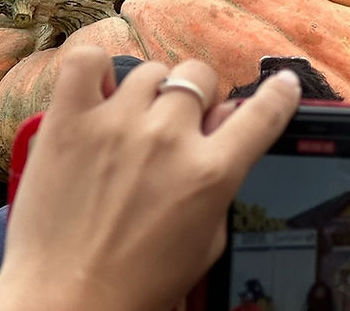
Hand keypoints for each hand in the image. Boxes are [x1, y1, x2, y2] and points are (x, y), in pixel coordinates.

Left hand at [0, 47, 300, 310]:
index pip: (262, 113)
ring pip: (150, 71)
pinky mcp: (70, 121)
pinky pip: (87, 62)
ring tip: (130, 125)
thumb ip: (220, 183)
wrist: (65, 304)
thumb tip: (225, 129)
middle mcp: (168, 139)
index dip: (279, 94)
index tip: (284, 84)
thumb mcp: (204, 244)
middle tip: (178, 126)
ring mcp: (117, 123)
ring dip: (148, 94)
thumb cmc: (136, 287)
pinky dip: (93, 69)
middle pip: (199, 77)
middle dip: (195, 99)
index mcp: (209, 173)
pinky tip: (96, 94)